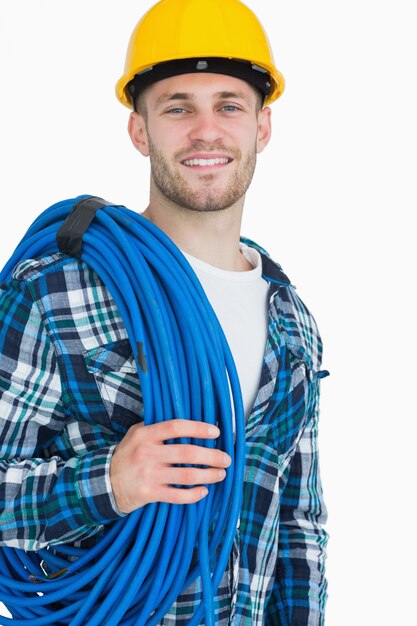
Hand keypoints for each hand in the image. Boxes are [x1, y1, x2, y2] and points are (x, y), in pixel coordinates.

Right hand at [109, 419, 230, 513]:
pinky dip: (194, 494)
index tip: (216, 432)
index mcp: (145, 435)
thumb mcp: (136, 434)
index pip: (176, 427)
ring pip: (186, 475)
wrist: (104, 482)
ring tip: (221, 474)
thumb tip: (189, 423)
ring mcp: (148, 474)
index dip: (198, 428)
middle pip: (187, 453)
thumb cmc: (127, 455)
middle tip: (226, 458)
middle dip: (211, 455)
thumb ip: (158, 428)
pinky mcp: (149, 493)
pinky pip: (178, 496)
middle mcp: (147, 453)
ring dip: (209, 475)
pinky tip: (203, 491)